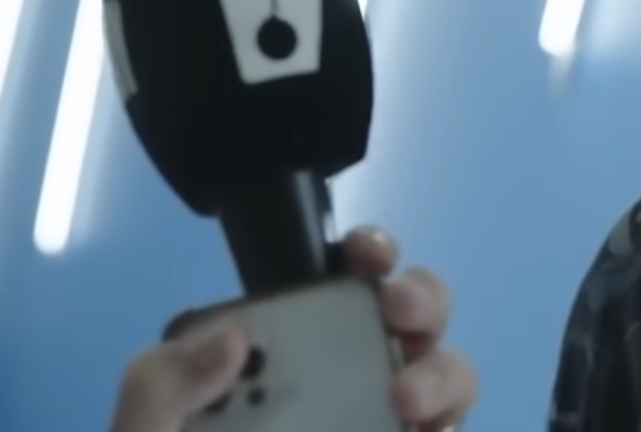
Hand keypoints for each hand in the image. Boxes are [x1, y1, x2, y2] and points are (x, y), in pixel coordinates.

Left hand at [107, 226, 478, 430]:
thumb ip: (159, 393)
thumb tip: (232, 336)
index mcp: (266, 369)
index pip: (323, 289)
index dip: (360, 257)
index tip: (366, 257)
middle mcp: (333, 393)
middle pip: (403, 321)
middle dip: (421, 300)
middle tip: (400, 317)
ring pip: (443, 381)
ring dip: (444, 374)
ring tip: (413, 405)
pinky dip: (451, 428)